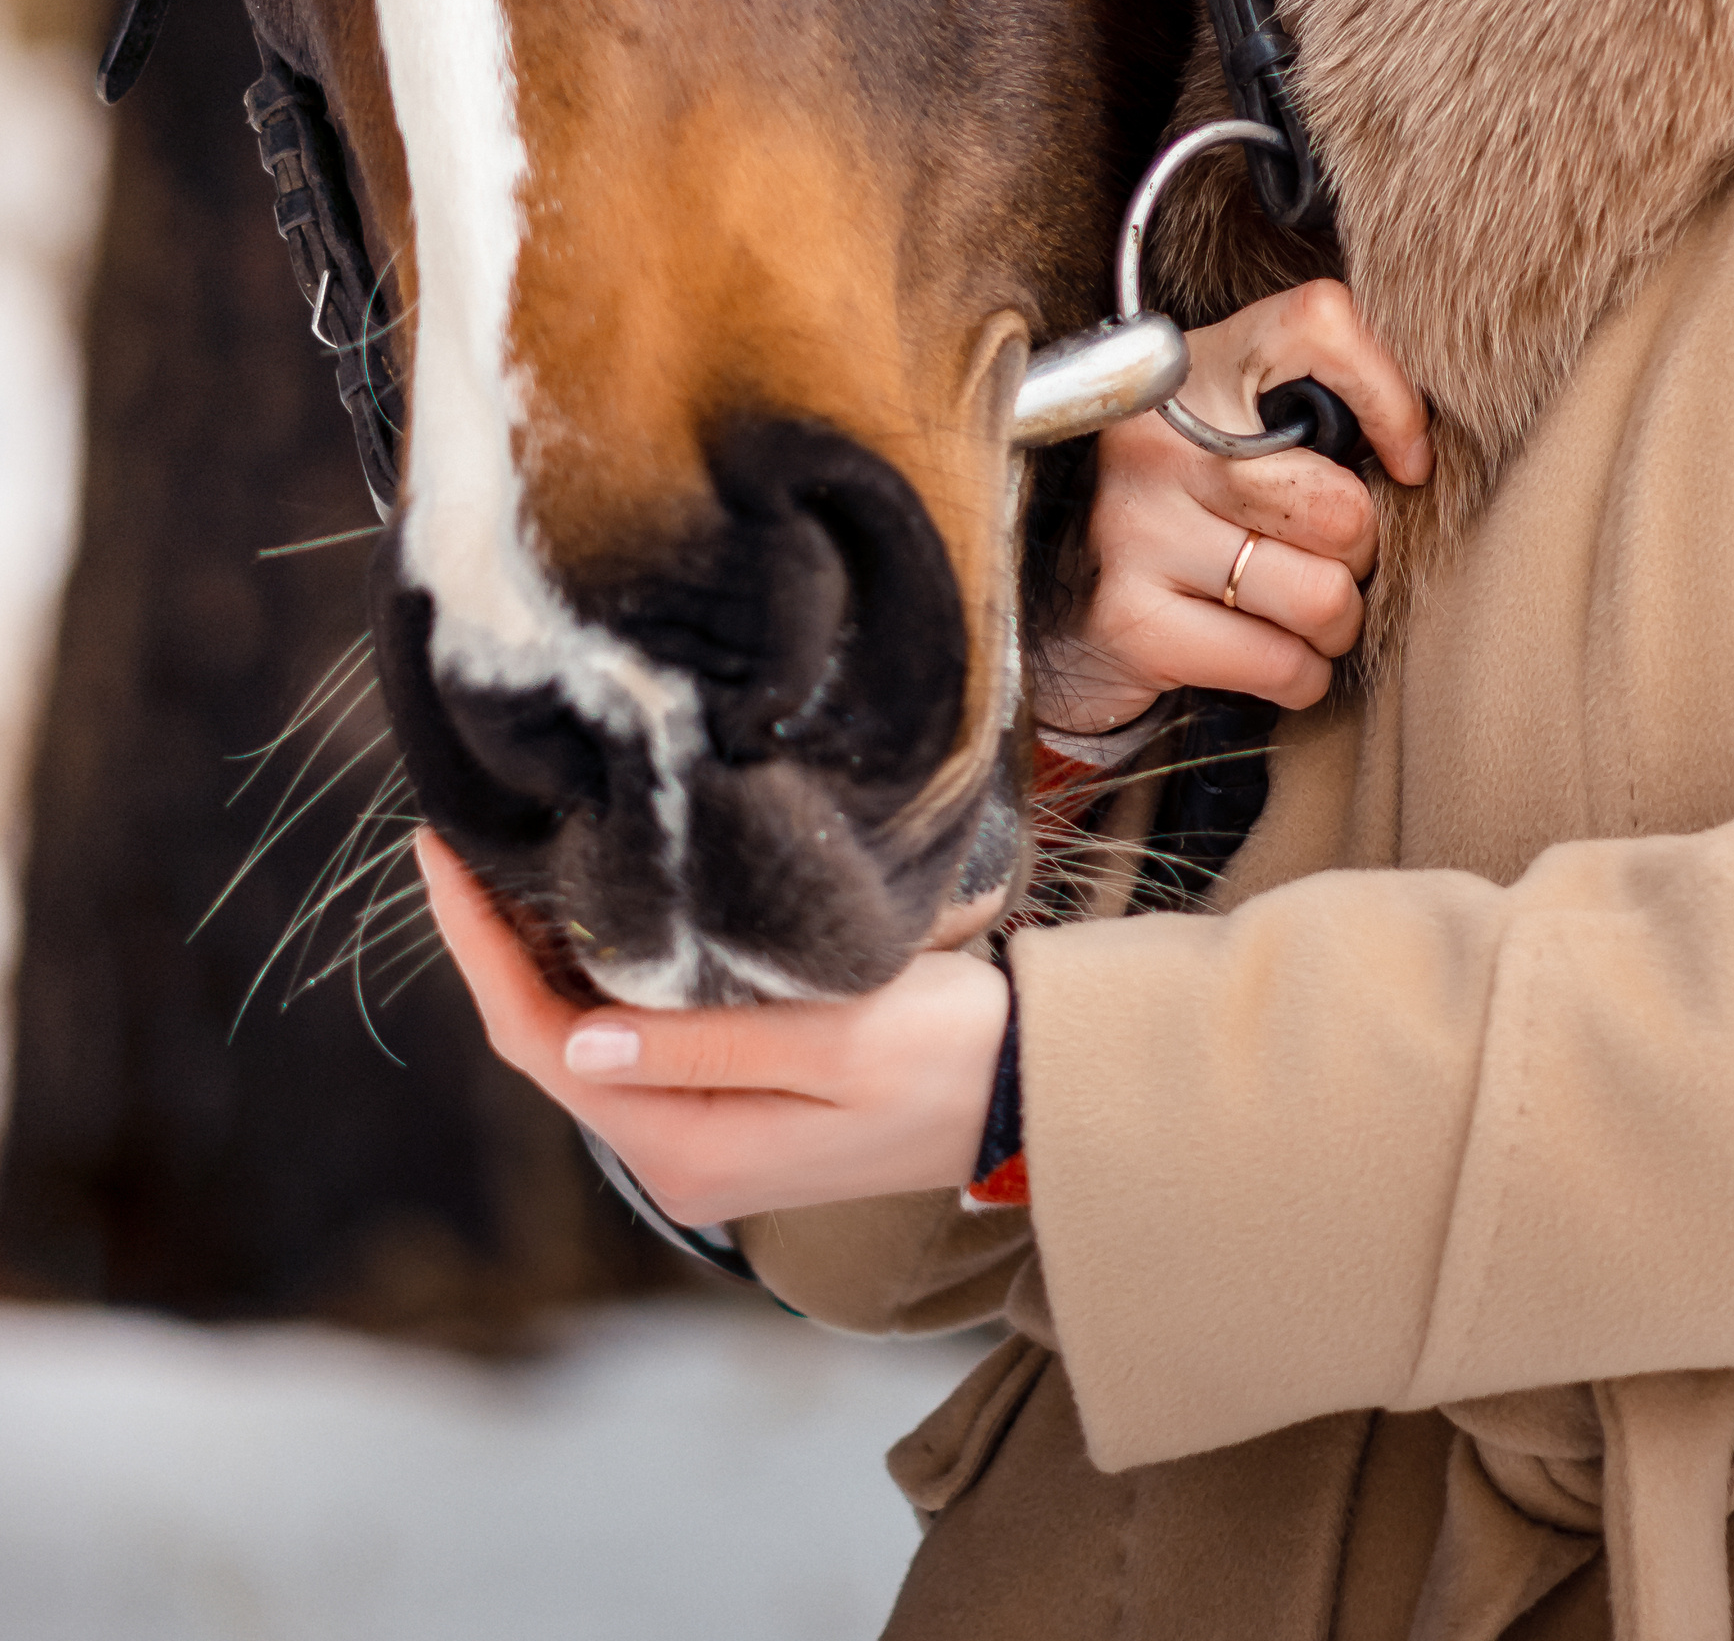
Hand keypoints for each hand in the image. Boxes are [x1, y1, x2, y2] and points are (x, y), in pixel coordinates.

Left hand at [415, 828, 1011, 1229]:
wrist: (1029, 1098)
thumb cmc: (948, 1060)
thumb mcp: (836, 1042)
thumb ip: (703, 1044)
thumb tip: (576, 1035)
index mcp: (687, 1150)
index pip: (541, 1043)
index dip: (480, 950)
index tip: (441, 855)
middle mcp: (676, 1158)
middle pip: (547, 1043)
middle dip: (496, 944)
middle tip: (463, 838)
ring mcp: (701, 1137)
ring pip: (583, 1039)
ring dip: (540, 956)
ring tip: (506, 859)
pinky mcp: (730, 1107)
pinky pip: (629, 1039)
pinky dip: (594, 974)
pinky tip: (589, 913)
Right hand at [1032, 279, 1430, 729]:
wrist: (1060, 596)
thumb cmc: (1190, 503)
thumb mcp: (1237, 427)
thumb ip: (1316, 411)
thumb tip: (1421, 456)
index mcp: (1199, 366)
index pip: (1321, 324)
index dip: (1391, 396)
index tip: (1407, 461)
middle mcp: (1158, 438)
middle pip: (1343, 508)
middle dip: (1359, 554)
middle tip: (1323, 555)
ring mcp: (1135, 528)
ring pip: (1324, 598)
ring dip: (1334, 624)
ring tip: (1295, 607)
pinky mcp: (1131, 620)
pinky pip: (1284, 667)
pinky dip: (1300, 675)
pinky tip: (1267, 652)